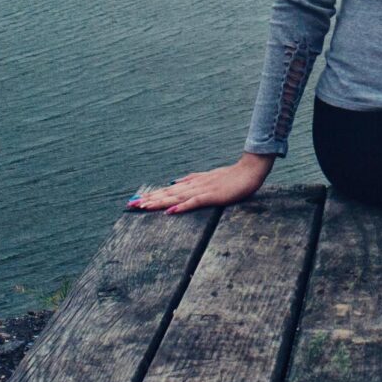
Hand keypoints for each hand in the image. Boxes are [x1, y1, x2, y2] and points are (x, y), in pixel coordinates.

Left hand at [128, 153, 273, 213]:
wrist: (250, 170)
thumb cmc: (231, 176)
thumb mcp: (208, 177)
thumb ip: (192, 179)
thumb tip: (174, 182)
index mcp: (193, 183)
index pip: (168, 191)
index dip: (151, 195)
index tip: (136, 200)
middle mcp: (194, 185)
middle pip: (167, 194)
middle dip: (149, 200)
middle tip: (131, 205)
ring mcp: (203, 190)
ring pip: (176, 197)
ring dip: (159, 202)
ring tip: (143, 207)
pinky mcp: (212, 196)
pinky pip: (194, 202)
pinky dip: (181, 207)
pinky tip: (170, 211)